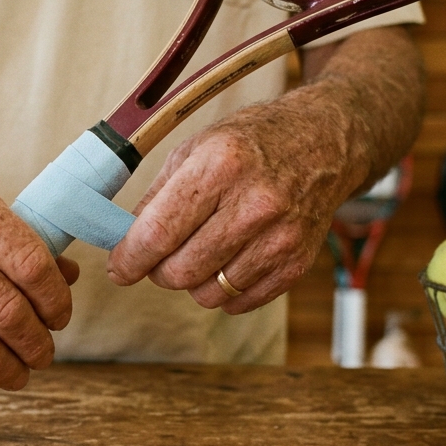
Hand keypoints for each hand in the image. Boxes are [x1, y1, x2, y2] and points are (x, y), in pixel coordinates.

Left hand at [106, 94, 364, 312]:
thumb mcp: (195, 149)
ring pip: (208, 294)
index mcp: (220, 166)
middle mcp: (254, 204)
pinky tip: (228, 259)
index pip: (158, 233)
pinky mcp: (296, 263)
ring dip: (193, 281)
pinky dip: (224, 289)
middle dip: (159, 271)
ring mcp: (280, 237)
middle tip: (162, 255)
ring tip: (201, 250)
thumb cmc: (252, 144)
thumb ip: (156, 199)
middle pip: (180, 272)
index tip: (119, 268)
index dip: (129, 259)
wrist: (325, 143)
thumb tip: (124, 244)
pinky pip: (239, 301)